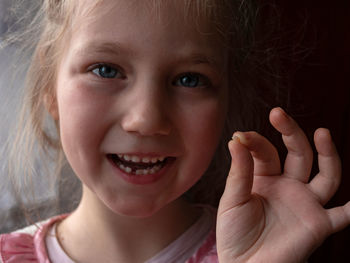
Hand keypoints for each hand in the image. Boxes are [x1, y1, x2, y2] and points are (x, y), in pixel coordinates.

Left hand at [216, 107, 349, 262]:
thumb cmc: (234, 234)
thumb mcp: (232, 199)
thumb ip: (239, 172)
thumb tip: (236, 139)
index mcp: (264, 178)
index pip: (265, 151)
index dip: (254, 141)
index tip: (240, 136)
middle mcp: (288, 187)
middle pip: (298, 154)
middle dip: (290, 133)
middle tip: (278, 114)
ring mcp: (305, 204)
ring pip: (324, 175)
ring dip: (327, 155)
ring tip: (322, 132)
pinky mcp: (318, 224)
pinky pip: (343, 215)